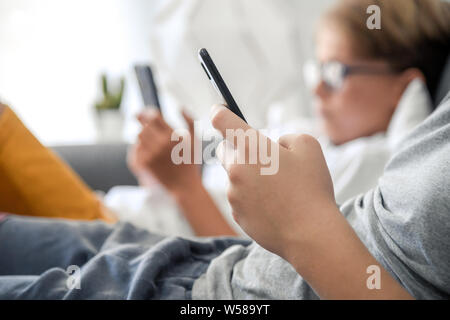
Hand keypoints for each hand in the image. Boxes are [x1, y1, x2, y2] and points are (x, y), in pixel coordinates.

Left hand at [127, 108, 201, 194]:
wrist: (184, 186)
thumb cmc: (190, 162)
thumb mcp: (195, 140)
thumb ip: (190, 121)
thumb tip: (180, 107)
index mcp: (173, 136)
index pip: (153, 116)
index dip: (146, 113)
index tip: (142, 114)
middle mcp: (161, 144)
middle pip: (143, 126)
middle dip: (144, 126)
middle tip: (145, 127)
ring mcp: (151, 154)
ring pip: (138, 137)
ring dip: (143, 137)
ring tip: (150, 142)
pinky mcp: (144, 163)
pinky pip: (136, 149)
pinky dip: (140, 148)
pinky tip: (149, 152)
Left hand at [210, 104, 336, 257]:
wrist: (310, 234)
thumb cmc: (311, 188)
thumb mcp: (308, 146)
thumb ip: (285, 137)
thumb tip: (274, 145)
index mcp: (251, 148)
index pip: (221, 120)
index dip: (219, 111)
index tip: (219, 110)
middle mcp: (235, 169)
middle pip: (224, 149)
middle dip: (237, 148)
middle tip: (261, 157)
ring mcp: (233, 194)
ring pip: (233, 176)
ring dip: (247, 175)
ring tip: (276, 187)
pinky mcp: (236, 214)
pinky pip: (239, 198)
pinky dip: (250, 197)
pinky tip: (273, 205)